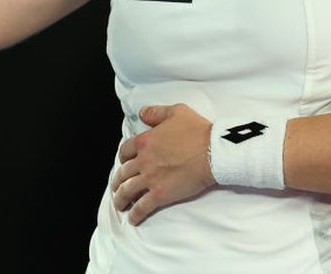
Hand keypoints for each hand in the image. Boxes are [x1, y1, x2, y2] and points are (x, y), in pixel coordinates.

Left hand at [110, 103, 215, 224]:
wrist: (212, 152)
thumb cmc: (198, 131)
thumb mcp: (177, 112)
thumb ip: (157, 112)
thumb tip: (142, 113)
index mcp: (145, 141)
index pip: (125, 150)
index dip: (122, 158)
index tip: (123, 163)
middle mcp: (143, 160)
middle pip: (123, 173)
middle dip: (117, 181)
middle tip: (118, 186)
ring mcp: (150, 179)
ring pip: (127, 191)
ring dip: (120, 199)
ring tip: (120, 204)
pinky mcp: (159, 194)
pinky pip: (141, 207)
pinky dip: (134, 214)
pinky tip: (132, 219)